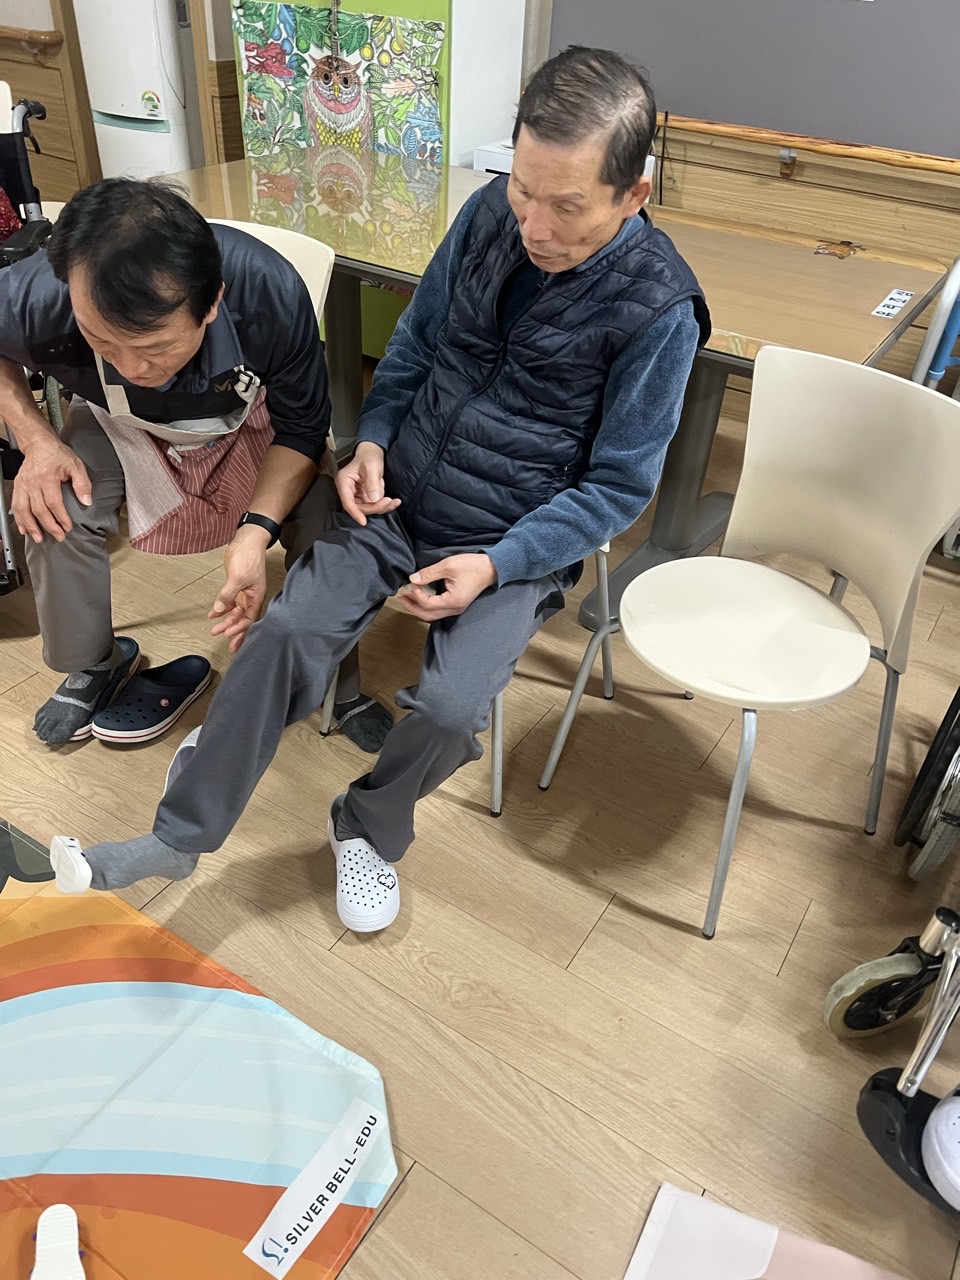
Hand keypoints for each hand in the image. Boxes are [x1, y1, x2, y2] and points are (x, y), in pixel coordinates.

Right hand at [12, 436, 91, 542]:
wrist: (38, 444)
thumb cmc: (57, 454)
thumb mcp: (75, 465)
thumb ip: (82, 484)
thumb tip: (86, 502)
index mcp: (47, 477)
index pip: (54, 503)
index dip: (61, 518)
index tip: (67, 527)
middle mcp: (32, 482)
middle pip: (39, 509)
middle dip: (49, 526)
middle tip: (58, 536)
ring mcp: (23, 485)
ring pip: (24, 509)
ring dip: (31, 526)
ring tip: (38, 538)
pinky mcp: (18, 486)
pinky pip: (16, 505)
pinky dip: (19, 518)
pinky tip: (23, 528)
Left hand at [209, 524, 269, 652]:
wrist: (247, 541)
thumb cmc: (249, 557)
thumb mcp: (238, 577)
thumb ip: (228, 594)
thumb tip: (220, 609)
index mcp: (256, 597)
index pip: (249, 619)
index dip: (239, 628)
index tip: (228, 634)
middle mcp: (251, 597)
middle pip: (243, 619)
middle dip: (234, 631)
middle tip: (225, 641)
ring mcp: (243, 592)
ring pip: (235, 613)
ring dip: (226, 621)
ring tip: (216, 629)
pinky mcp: (236, 587)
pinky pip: (229, 602)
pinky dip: (221, 609)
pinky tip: (213, 614)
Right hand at [336, 441, 399, 526]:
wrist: (373, 453)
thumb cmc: (369, 456)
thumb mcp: (371, 466)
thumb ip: (372, 483)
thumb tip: (373, 499)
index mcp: (344, 481)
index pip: (347, 502)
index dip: (355, 513)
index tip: (363, 521)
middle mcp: (348, 490)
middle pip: (359, 507)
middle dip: (375, 507)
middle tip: (388, 502)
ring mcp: (357, 494)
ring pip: (368, 508)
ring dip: (381, 507)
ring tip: (393, 501)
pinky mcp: (365, 497)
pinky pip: (374, 505)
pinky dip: (384, 504)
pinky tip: (392, 500)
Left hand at [397, 553, 497, 620]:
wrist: (491, 568)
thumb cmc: (472, 566)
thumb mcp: (449, 565)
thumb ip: (429, 573)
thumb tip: (413, 578)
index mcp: (453, 601)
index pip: (427, 603)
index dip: (416, 594)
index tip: (411, 582)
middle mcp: (454, 609)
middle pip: (427, 615)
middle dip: (412, 607)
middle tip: (401, 596)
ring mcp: (456, 609)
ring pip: (432, 615)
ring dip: (418, 607)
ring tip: (407, 598)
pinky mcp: (456, 604)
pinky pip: (438, 610)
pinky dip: (427, 606)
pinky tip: (420, 597)